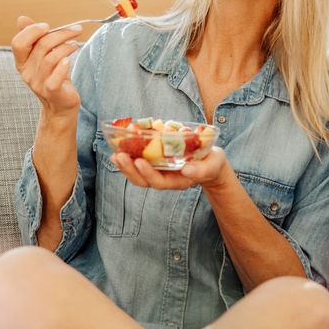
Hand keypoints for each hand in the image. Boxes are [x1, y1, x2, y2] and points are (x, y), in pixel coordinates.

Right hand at [11, 16, 81, 116]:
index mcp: (21, 62)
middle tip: (76, 29)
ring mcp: (38, 84)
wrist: (61, 105)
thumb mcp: (42, 56)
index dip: (32, 31)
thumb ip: (34, 38)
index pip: (18, 43)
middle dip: (61, 33)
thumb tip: (21, 19)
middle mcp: (27, 73)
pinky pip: (55, 78)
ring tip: (75, 44)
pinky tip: (70, 60)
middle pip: (41, 46)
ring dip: (67, 47)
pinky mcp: (52, 92)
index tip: (49, 26)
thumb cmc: (53, 76)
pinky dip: (63, 67)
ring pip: (51, 58)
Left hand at [111, 146, 228, 190]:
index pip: (159, 182)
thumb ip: (202, 169)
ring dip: (125, 164)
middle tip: (119, 156)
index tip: (140, 161)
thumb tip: (187, 169)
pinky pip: (139, 161)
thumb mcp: (213, 165)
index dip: (148, 173)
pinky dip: (129, 155)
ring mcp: (159, 171)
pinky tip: (120, 146)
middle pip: (143, 180)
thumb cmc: (212, 163)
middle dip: (130, 169)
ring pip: (137, 173)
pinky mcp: (155, 162)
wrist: (209, 161)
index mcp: (178, 181)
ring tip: (115, 153)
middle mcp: (165, 178)